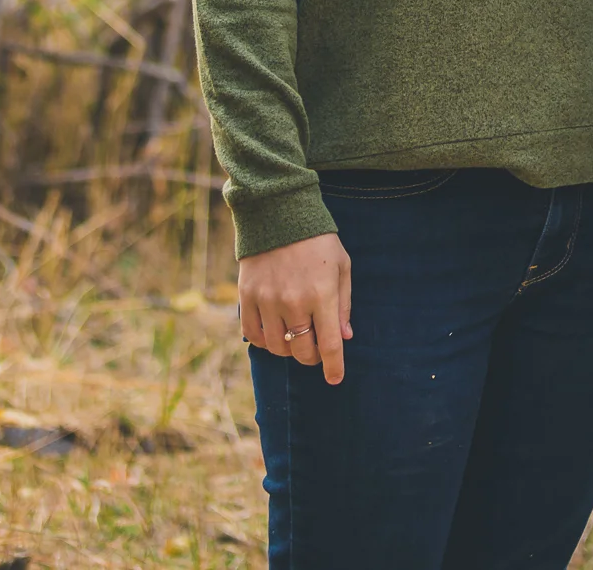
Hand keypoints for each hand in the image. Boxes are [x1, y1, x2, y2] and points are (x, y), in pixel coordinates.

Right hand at [238, 231, 352, 386]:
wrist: (278, 213)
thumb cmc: (317, 240)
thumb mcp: (341, 265)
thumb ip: (344, 303)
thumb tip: (344, 337)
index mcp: (322, 294)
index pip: (329, 344)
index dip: (334, 367)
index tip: (335, 379)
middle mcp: (294, 302)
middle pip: (303, 351)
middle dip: (312, 357)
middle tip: (315, 349)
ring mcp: (268, 300)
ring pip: (278, 347)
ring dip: (289, 349)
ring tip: (295, 336)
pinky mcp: (248, 296)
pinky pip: (253, 335)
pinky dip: (264, 341)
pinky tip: (273, 332)